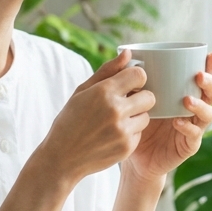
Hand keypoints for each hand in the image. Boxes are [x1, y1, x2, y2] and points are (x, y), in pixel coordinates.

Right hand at [41, 52, 155, 185]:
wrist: (61, 158)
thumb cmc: (70, 120)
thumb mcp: (82, 91)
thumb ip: (107, 70)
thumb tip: (128, 52)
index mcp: (104, 92)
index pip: (140, 75)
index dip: (136, 78)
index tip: (129, 84)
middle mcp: (116, 110)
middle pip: (149, 96)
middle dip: (140, 98)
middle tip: (125, 103)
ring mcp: (123, 131)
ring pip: (147, 116)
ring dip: (136, 116)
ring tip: (116, 121)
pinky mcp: (127, 147)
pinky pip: (140, 133)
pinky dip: (130, 133)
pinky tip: (113, 135)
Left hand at [124, 53, 211, 181]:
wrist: (130, 155)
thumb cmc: (132, 121)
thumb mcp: (130, 97)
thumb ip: (129, 77)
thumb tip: (125, 52)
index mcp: (183, 94)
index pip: (201, 78)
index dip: (210, 66)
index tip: (210, 55)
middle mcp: (192, 109)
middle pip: (211, 94)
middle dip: (209, 83)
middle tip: (199, 76)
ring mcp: (192, 127)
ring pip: (208, 114)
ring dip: (200, 105)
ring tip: (187, 100)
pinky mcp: (188, 145)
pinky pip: (194, 135)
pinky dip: (188, 127)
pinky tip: (177, 122)